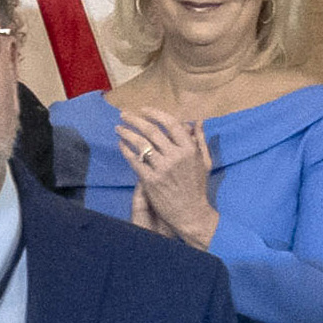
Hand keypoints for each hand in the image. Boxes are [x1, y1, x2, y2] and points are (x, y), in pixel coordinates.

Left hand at [115, 105, 217, 245]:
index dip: (155, 114)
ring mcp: (163, 168)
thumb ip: (199, 139)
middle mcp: (176, 156)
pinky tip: (121, 145)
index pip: (171, 124)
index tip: (143, 109)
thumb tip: (197, 121)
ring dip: (127, 134)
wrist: (190, 213)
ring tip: (118, 128)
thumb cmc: (197, 186)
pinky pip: (135, 161)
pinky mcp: (151, 181)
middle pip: (152, 131)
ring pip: (141, 145)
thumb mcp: (204, 161)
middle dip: (135, 120)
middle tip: (124, 114)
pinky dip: (126, 151)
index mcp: (190, 149)